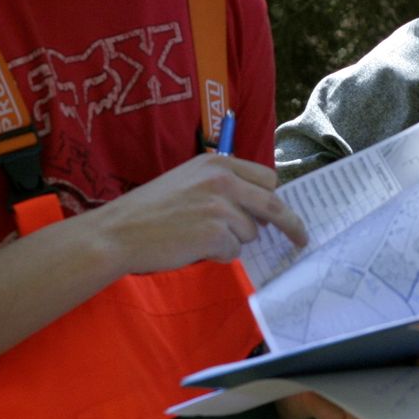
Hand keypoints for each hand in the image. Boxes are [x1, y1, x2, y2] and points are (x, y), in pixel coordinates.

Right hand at [91, 154, 306, 272]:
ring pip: (250, 232)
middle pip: (273, 203)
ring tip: (197, 237)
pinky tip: (192, 248)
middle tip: (300, 238)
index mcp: (216, 163)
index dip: (273, 197)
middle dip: (290, 224)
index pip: (266, 178)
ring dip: (232, 241)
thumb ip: (220, 186)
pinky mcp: (216, 233)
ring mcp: (221, 207)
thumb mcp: (186, 181)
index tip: (284, 212)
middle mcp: (222, 180)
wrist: (117, 232)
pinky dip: (218, 255)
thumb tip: (254, 208)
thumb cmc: (148, 210)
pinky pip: (233, 251)